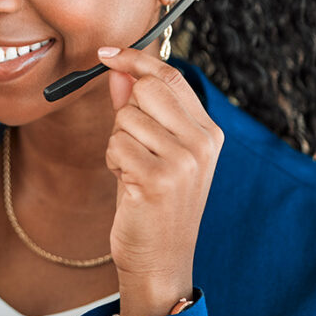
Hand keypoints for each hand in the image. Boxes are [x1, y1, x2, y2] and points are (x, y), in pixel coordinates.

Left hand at [98, 46, 223, 315]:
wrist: (161, 261)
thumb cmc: (155, 204)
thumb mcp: (154, 151)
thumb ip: (138, 108)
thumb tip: (120, 70)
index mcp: (208, 132)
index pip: (171, 76)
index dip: (136, 59)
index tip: (107, 53)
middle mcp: (202, 142)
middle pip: (147, 89)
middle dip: (126, 112)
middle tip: (132, 146)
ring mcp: (183, 161)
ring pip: (126, 118)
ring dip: (118, 143)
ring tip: (134, 172)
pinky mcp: (157, 179)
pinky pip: (116, 145)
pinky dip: (113, 162)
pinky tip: (129, 185)